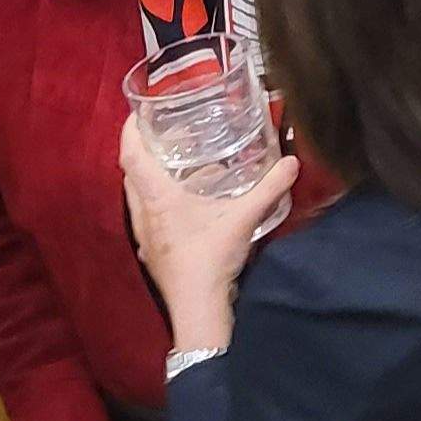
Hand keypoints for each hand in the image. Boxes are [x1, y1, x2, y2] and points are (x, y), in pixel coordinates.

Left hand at [117, 118, 295, 346]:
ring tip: (172, 163)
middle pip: (130, 174)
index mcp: (158, 198)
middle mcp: (144, 213)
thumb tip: (291, 162)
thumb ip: (269, 188)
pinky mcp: (152, 250)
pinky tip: (181, 203)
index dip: (129, 132)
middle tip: (160, 134)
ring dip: (147, 177)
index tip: (136, 113)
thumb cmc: (211, 258)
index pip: (131, 156)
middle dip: (140, 150)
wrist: (197, 307)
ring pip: (136, 196)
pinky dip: (156, 200)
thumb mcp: (244, 218)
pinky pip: (146, 215)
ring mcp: (144, 235)